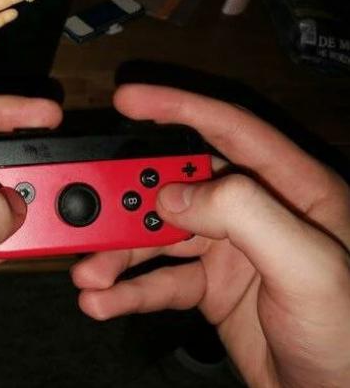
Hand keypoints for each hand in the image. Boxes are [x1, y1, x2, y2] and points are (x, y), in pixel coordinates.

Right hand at [71, 84, 349, 387]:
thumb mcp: (309, 269)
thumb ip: (246, 217)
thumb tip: (175, 194)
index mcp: (292, 188)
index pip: (229, 130)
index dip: (177, 108)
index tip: (130, 99)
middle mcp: (257, 213)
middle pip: (178, 185)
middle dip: (129, 198)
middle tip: (89, 208)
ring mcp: (230, 251)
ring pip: (160, 236)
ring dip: (119, 254)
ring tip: (89, 274)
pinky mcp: (211, 287)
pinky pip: (160, 280)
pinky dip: (128, 290)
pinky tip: (104, 300)